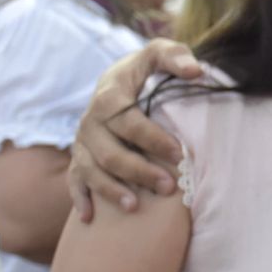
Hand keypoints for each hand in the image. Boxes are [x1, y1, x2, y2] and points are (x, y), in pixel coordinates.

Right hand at [67, 40, 198, 220]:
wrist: (118, 81)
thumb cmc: (146, 70)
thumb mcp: (159, 54)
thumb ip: (175, 57)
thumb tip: (197, 71)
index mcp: (109, 95)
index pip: (128, 120)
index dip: (153, 139)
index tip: (180, 154)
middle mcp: (90, 120)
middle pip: (110, 152)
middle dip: (139, 171)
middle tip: (169, 186)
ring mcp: (82, 142)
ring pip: (92, 170)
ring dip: (112, 190)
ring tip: (135, 206)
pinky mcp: (79, 158)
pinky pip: (74, 181)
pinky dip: (80, 199)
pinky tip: (89, 218)